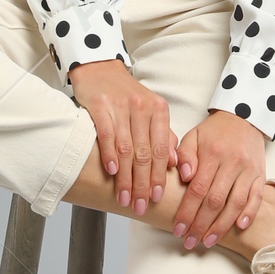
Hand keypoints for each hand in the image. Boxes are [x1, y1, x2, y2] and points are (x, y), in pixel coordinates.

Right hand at [68, 59, 176, 213]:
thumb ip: (163, 135)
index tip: (157, 198)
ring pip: (126, 148)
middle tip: (141, 205)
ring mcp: (121, 106)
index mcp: (159, 110)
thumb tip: (174, 164)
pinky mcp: (100, 105)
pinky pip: (107, 135)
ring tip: (125, 197)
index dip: (160, 176)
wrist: (99, 68)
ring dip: (126, 177)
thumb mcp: (150, 111)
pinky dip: (109, 155)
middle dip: (143, 184)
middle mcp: (142, 107)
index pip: (161, 149)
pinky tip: (112, 172)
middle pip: (145, 153)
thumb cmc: (125, 94)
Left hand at [171, 111, 267, 251]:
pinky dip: (249, 213)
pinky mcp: (261, 174)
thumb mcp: (193, 136)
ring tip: (208, 241)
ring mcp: (249, 170)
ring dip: (221, 226)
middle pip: (215, 200)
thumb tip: (184, 176)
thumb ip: (185, 155)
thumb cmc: (213, 132)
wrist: (244, 117)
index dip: (187, 212)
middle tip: (189, 242)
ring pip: (236, 203)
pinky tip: (239, 227)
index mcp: (212, 154)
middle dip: (201, 225)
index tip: (178, 229)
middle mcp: (232, 163)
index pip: (197, 189)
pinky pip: (257, 197)